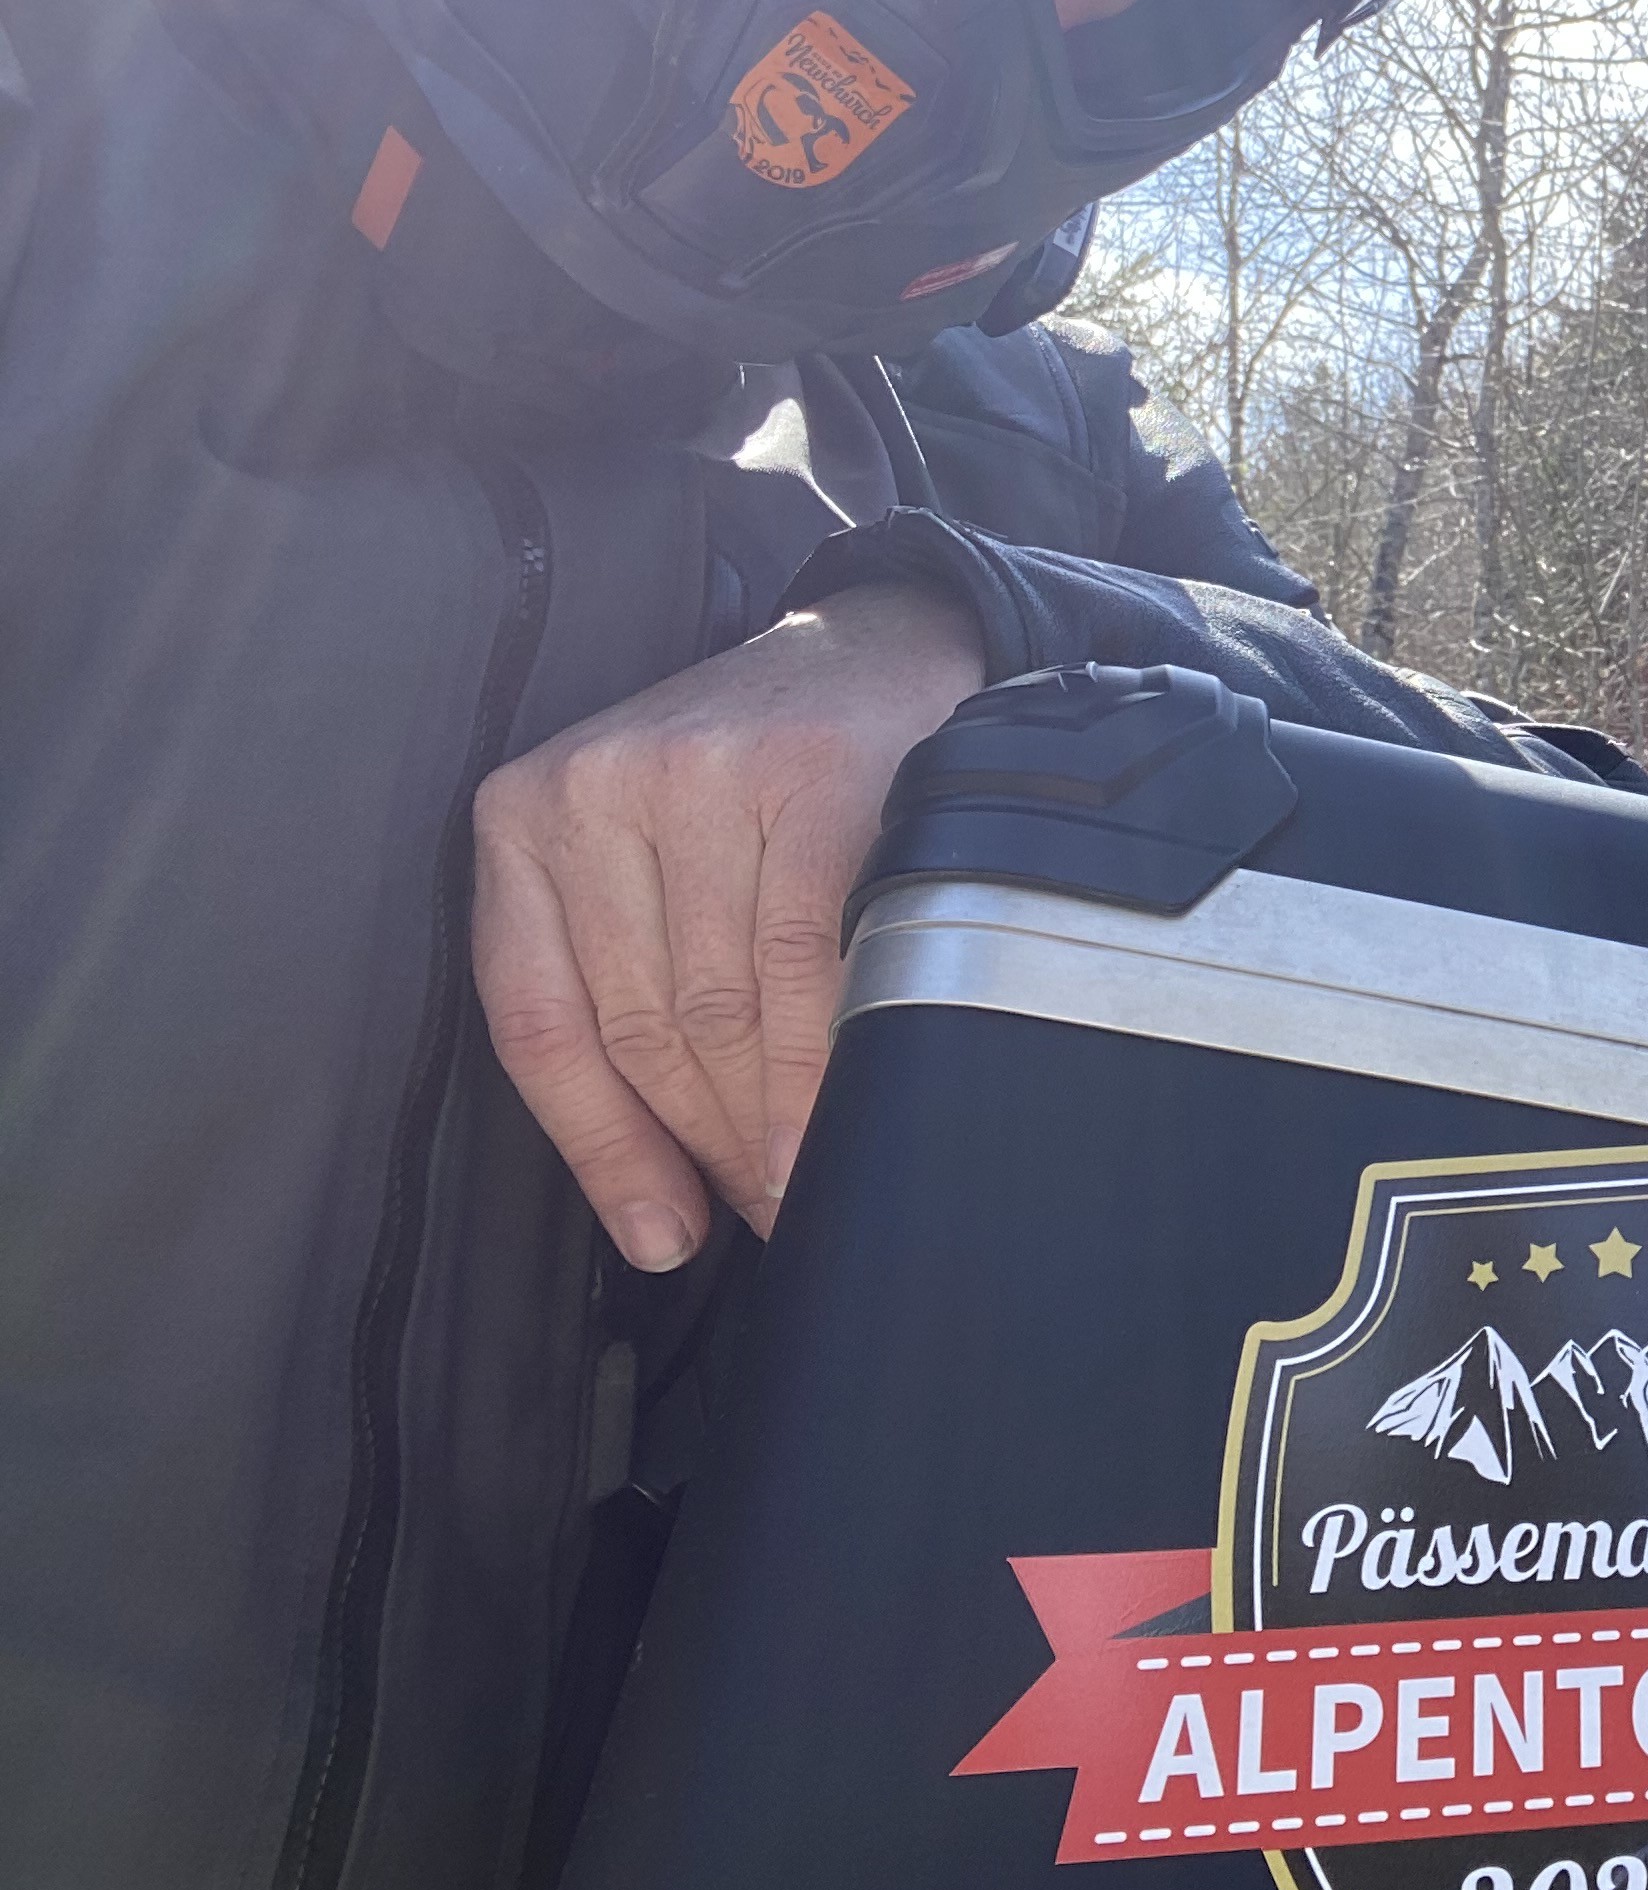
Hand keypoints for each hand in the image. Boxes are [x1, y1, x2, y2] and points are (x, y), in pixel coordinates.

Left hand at [473, 582, 985, 1267]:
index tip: (664, 1238)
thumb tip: (657, 1211)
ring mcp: (693, 777)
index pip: (541, 1022)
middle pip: (641, 1025)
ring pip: (718, 1006)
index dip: (603, 1150)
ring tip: (808, 1180)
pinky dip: (816, 1061)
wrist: (881, 651)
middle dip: (708, 1144)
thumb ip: (629, 991)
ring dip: (765, 1121)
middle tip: (771, 1212)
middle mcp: (591, 790)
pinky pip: (797, 960)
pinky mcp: (798, 778)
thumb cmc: (762, 785)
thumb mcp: (650, 862)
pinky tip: (835, 1120)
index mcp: (524, 819)